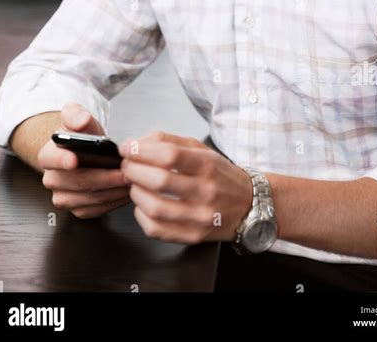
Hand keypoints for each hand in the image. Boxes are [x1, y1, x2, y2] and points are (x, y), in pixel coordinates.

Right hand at [38, 102, 129, 218]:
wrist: (85, 152)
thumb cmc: (82, 136)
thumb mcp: (78, 118)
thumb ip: (76, 114)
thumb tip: (81, 120)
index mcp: (48, 155)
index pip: (51, 159)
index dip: (62, 160)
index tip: (74, 160)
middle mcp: (52, 179)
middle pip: (78, 182)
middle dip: (104, 178)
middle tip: (126, 172)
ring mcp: (63, 197)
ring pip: (89, 199)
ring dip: (112, 191)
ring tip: (131, 181)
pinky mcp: (78, 209)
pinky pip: (96, 210)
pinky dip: (113, 202)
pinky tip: (126, 191)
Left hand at [118, 131, 252, 244]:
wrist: (249, 205)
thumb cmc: (221, 175)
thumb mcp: (201, 149)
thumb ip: (169, 141)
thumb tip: (138, 143)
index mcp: (208, 165)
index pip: (169, 155)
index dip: (141, 150)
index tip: (127, 147)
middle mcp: (206, 191)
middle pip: (160, 180)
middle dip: (134, 170)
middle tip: (127, 165)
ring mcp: (200, 216)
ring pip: (155, 207)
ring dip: (135, 192)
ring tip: (134, 184)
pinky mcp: (193, 236)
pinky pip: (157, 229)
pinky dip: (141, 216)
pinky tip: (143, 205)